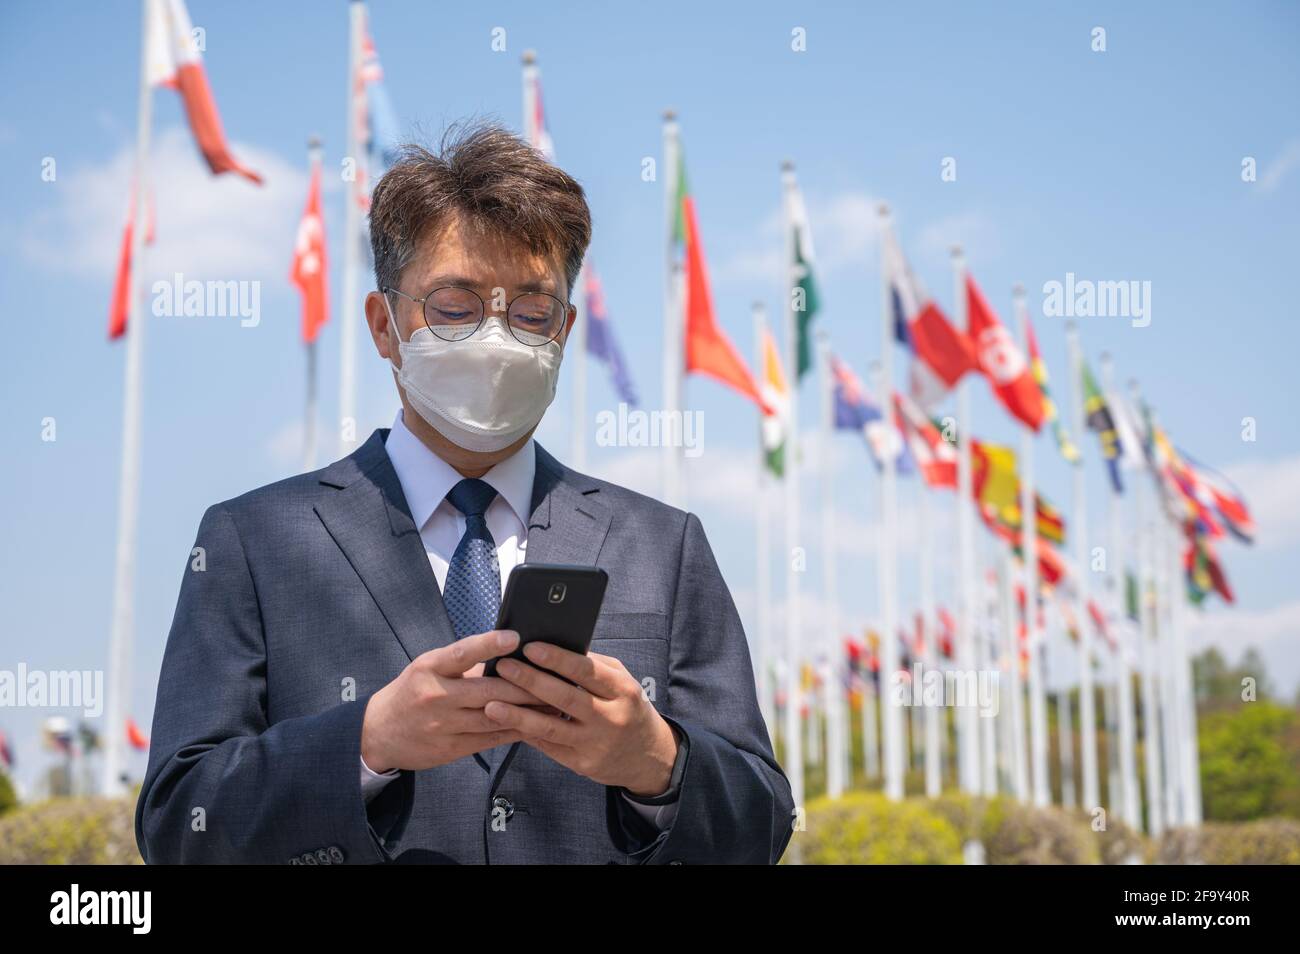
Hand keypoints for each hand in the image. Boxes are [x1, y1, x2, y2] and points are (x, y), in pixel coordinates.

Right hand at [360, 629, 551, 772]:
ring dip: (527, 711)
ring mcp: (443, 725)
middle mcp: (436, 696)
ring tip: (555, 702)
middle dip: (525, 686)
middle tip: (554, 678)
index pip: (462, 653)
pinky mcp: (451, 748)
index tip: (516, 637)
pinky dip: (514, 730)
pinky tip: (534, 724)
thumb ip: (463, 663)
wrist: (378, 732)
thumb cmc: (412, 691)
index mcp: (429, 668)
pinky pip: (490, 739)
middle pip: (488, 691)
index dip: (489, 644)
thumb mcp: (428, 667)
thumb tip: (508, 653)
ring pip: (494, 717)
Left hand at [486, 643, 679, 796]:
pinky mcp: (583, 764)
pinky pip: (549, 747)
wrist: (649, 757)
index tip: (530, 647)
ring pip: (551, 728)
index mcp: (622, 690)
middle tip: (504, 667)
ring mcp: (595, 744)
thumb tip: (556, 646)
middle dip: (531, 681)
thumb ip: (593, 667)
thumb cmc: (629, 708)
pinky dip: (527, 734)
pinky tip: (506, 724)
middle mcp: (610, 717)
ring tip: (492, 704)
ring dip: (519, 716)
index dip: (557, 659)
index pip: (586, 671)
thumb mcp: (622, 683)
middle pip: (565, 698)